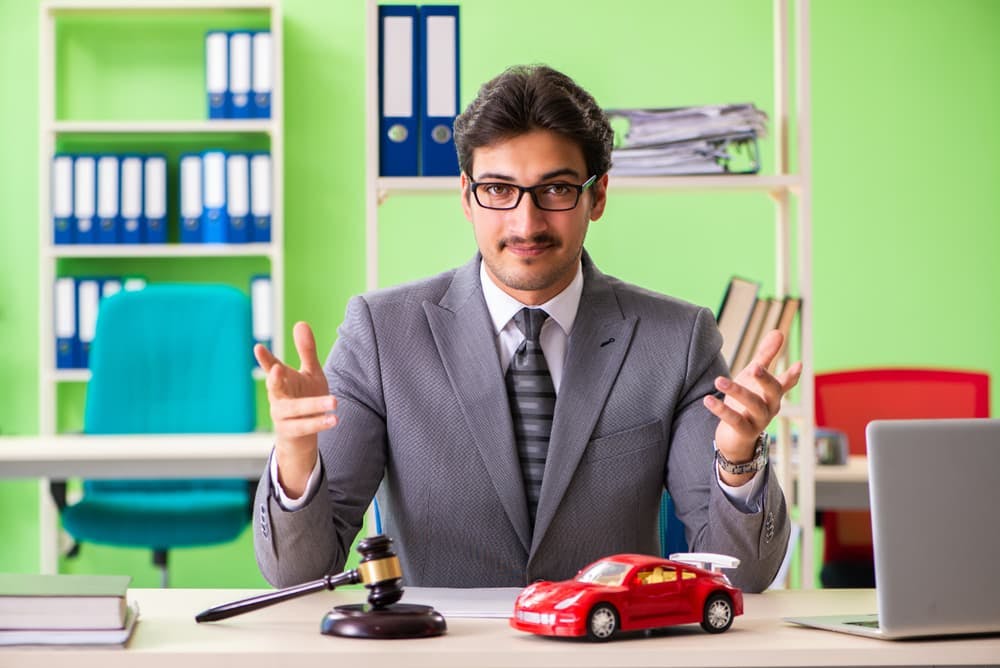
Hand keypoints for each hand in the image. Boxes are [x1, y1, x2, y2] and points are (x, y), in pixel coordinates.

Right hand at [255, 321, 336, 496]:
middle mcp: (278, 397)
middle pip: (274, 388)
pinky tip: (334, 419)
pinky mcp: (290, 432)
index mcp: (282, 380)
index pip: (271, 367)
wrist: (302, 434)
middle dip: (274, 380)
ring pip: (294, 410)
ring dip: (313, 406)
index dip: (265, 359)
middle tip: (277, 370)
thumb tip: (300, 322)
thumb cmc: (305, 397)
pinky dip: (318, 423)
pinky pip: (303, 427)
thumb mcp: (310, 373)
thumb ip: (306, 350)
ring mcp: (281, 416)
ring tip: (334, 401)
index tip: (258, 348)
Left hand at [703, 330, 801, 485]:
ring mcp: (759, 421)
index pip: (786, 382)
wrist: (735, 438)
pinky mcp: (744, 432)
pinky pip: (734, 420)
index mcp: (774, 393)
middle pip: (773, 392)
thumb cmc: (746, 403)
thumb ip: (765, 356)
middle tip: (755, 366)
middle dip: (765, 379)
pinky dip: (721, 410)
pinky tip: (708, 399)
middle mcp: (770, 407)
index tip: (798, 364)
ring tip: (719, 379)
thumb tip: (779, 331)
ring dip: (736, 391)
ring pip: (753, 405)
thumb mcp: (753, 378)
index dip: (792, 375)